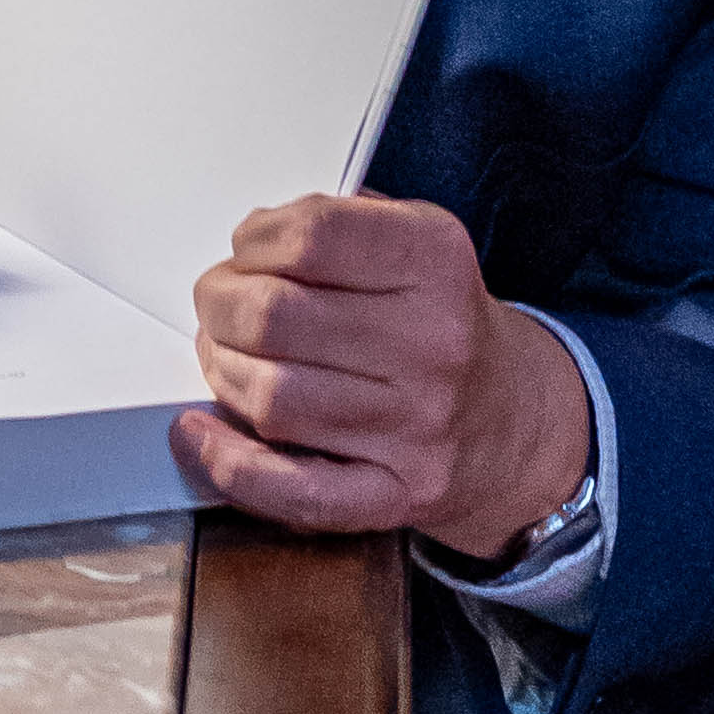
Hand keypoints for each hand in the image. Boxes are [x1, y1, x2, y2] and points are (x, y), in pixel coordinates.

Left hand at [176, 194, 590, 556]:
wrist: (512, 419)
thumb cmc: (439, 322)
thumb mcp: (415, 239)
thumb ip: (335, 221)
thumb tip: (251, 237)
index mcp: (435, 263)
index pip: (311, 237)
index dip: (254, 239)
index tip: (246, 248)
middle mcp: (432, 345)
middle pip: (273, 317)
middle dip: (219, 303)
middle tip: (218, 303)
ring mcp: (417, 427)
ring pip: (270, 398)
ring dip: (222, 370)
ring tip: (226, 355)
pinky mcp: (398, 493)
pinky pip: (295, 490)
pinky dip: (231, 465)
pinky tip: (201, 433)